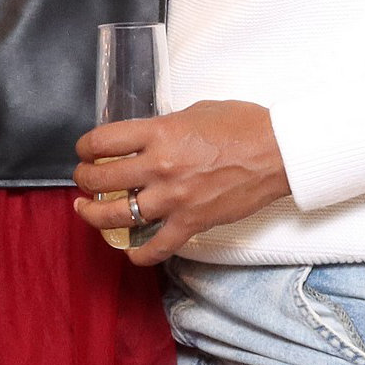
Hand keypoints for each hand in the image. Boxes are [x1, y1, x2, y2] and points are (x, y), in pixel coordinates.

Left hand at [74, 100, 289, 261]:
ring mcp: (174, 198)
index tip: (85, 149)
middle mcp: (161, 166)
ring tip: (87, 210)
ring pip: (117, 215)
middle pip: (101, 178)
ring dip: (94, 214)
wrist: (280, 151)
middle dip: (84, 178)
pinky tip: (129, 250)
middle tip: (84, 177)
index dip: (85, 146)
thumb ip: (165, 127)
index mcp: (160, 133)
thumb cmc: (244, 125)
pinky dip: (139, 253)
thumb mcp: (195, 111)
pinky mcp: (192, 222)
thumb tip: (146, 138)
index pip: (103, 140)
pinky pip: (156, 247)